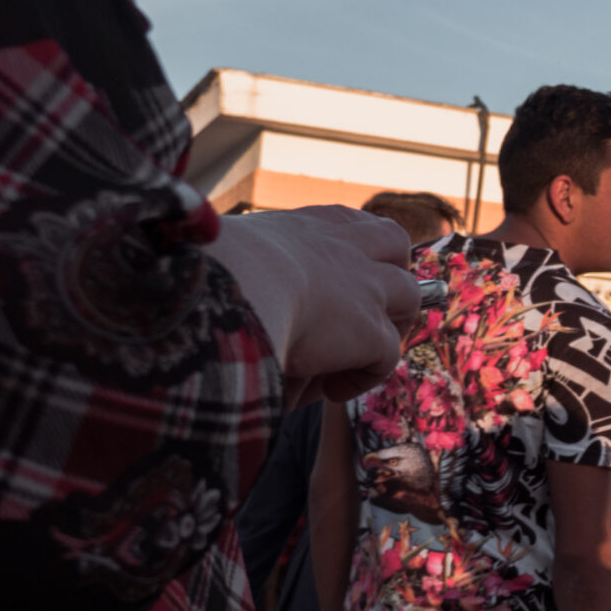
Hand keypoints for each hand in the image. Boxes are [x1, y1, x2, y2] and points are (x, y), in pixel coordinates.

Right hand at [209, 207, 418, 408]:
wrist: (215, 291)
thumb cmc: (202, 278)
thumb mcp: (227, 260)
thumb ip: (252, 274)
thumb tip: (259, 310)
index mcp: (304, 226)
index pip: (347, 222)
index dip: (358, 245)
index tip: (348, 269)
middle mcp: (343, 247)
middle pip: (393, 243)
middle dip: (391, 272)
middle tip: (369, 313)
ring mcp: (365, 286)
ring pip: (409, 296)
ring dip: (389, 327)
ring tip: (353, 357)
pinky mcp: (371, 330)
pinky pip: (389, 356)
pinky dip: (364, 376)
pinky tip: (330, 389)